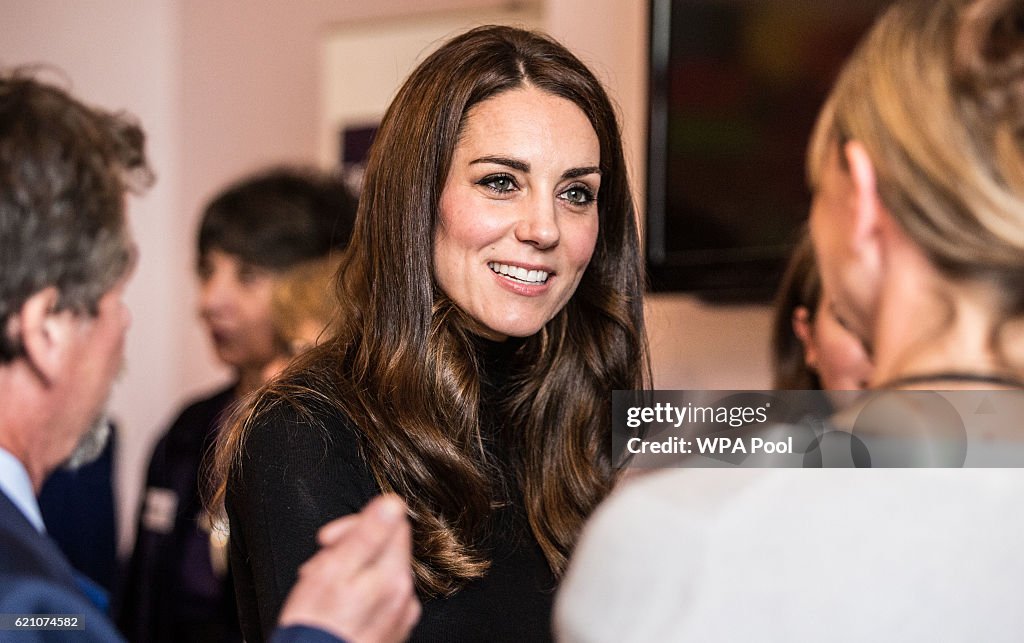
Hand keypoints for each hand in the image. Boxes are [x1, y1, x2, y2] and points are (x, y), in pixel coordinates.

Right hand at [278, 494, 420, 642]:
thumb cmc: (316, 626)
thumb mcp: (334, 571)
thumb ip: (367, 534)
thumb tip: (392, 503)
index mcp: (394, 576)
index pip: (393, 522)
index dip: (356, 523)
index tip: (329, 539)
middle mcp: (405, 596)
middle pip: (386, 548)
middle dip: (349, 549)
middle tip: (318, 566)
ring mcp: (400, 616)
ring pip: (379, 573)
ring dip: (350, 572)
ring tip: (321, 589)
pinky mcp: (391, 632)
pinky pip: (379, 599)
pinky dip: (357, 596)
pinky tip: (335, 608)